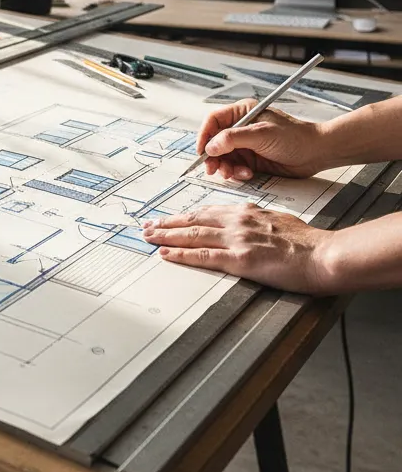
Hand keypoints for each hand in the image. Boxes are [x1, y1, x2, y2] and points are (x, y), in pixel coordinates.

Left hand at [142, 205, 335, 292]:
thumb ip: (257, 221)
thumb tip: (248, 224)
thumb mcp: (278, 221)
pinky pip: (203, 256)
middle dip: (167, 224)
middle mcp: (238, 222)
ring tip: (148, 237)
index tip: (168, 218)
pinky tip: (166, 254)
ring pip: (192, 235)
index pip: (207, 212)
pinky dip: (180, 255)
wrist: (325, 254)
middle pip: (193, 220)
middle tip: (147, 226)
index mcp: (246, 213)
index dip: (184, 216)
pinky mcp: (240, 259)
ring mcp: (237, 240)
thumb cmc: (308, 242)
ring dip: (166, 236)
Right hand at [195, 100, 325, 181]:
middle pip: (214, 142)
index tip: (202, 151)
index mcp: (242, 113)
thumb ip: (233, 139)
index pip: (213, 121)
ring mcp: (245, 144)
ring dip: (225, 167)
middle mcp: (241, 128)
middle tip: (213, 168)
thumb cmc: (295, 137)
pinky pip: (234, 167)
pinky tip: (248, 174)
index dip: (204, 136)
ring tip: (234, 173)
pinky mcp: (251, 159)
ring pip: (222, 157)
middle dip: (213, 157)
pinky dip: (237, 173)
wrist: (316, 153)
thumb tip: (211, 146)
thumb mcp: (261, 134)